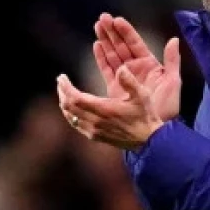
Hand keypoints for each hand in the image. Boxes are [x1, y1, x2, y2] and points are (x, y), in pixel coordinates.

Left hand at [57, 63, 171, 149]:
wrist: (148, 141)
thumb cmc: (146, 116)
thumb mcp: (142, 95)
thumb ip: (130, 81)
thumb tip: (121, 68)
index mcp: (104, 109)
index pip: (75, 98)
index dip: (65, 87)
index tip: (61, 77)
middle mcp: (95, 122)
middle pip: (68, 107)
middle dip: (62, 92)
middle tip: (61, 81)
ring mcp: (94, 131)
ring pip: (70, 117)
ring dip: (64, 104)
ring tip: (64, 93)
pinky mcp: (96, 137)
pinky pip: (76, 125)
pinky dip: (70, 114)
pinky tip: (73, 108)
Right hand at [92, 13, 180, 121]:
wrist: (155, 130)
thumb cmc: (167, 108)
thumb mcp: (173, 82)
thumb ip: (173, 61)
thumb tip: (174, 39)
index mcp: (150, 65)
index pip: (136, 43)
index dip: (126, 31)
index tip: (117, 19)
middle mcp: (136, 69)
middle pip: (122, 46)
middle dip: (112, 32)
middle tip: (102, 18)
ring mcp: (126, 78)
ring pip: (113, 55)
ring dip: (105, 40)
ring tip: (97, 26)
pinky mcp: (116, 88)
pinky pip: (107, 69)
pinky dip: (102, 58)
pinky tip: (96, 45)